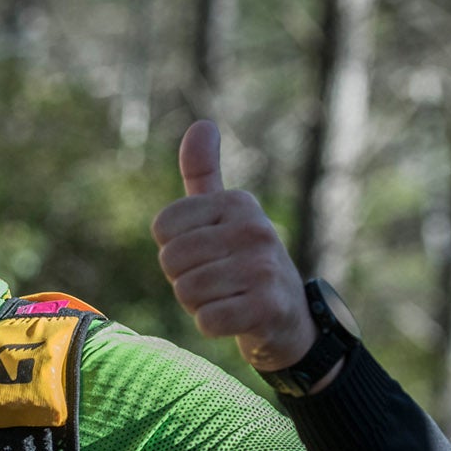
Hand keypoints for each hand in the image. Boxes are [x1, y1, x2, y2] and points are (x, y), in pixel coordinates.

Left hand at [150, 121, 317, 374]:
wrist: (288, 317)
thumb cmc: (242, 263)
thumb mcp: (224, 215)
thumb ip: (203, 174)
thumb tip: (202, 124)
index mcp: (237, 202)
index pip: (162, 227)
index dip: (173, 249)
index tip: (203, 254)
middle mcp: (254, 228)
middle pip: (171, 261)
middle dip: (184, 280)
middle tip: (216, 282)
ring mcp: (264, 267)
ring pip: (187, 292)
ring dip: (199, 305)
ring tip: (227, 298)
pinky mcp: (267, 306)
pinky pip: (207, 320)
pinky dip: (213, 326)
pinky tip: (236, 318)